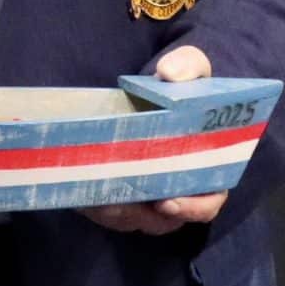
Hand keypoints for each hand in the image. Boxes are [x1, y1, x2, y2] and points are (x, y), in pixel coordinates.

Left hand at [81, 45, 229, 234]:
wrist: (144, 91)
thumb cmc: (176, 85)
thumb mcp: (189, 67)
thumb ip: (188, 65)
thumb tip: (170, 72)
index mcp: (204, 169)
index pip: (206, 205)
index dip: (192, 209)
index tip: (167, 202)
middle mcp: (177, 191)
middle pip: (163, 220)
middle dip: (141, 215)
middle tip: (117, 203)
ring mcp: (146, 196)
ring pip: (130, 219)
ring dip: (113, 212)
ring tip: (96, 198)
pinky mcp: (117, 193)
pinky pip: (105, 211)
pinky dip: (93, 206)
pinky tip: (79, 194)